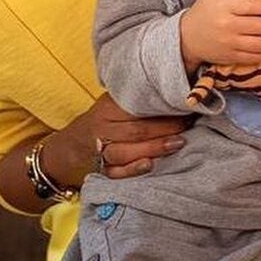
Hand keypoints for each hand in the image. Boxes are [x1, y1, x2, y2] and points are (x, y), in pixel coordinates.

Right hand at [45, 93, 190, 182]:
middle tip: (187, 125)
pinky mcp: (101, 169)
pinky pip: (116, 172)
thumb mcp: (115, 102)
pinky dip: (133, 170)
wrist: (73, 144)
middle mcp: (102, 128)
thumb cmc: (105, 118)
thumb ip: (137, 97)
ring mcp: (100, 150)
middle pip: (135, 130)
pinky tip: (150, 165)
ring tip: (177, 144)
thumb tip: (175, 89)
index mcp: (107, 108)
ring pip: (125, 151)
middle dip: (165, 129)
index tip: (184, 107)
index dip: (162, 109)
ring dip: (154, 148)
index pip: (136, 108)